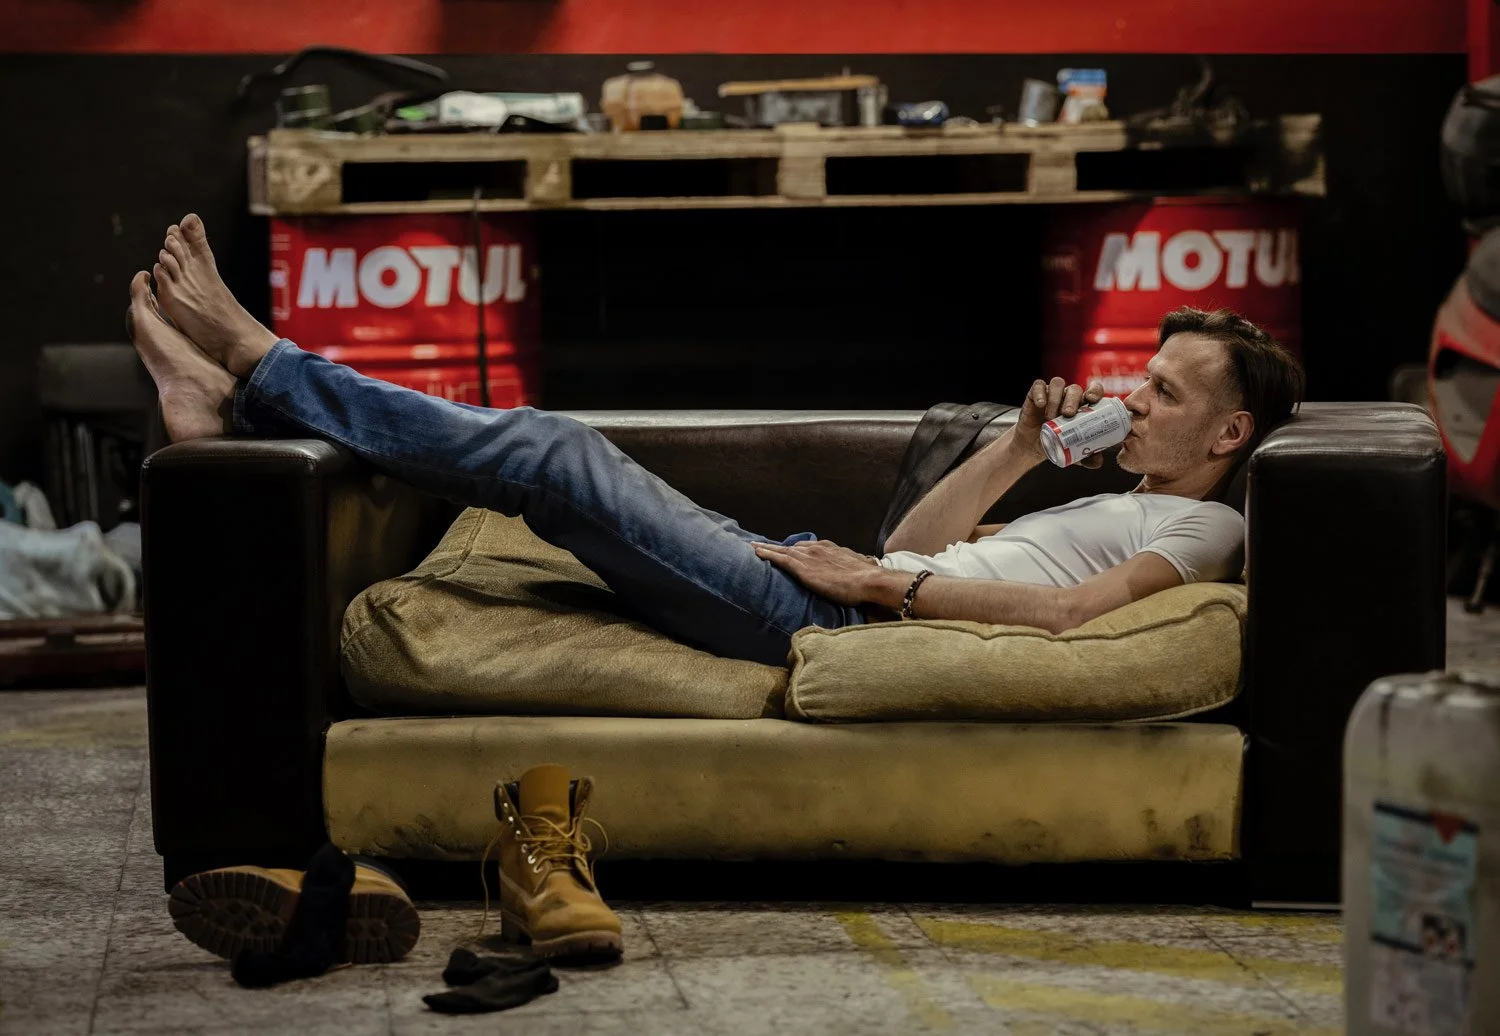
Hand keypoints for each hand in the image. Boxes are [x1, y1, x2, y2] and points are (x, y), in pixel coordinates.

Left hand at [751, 540, 881, 605]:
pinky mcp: (803, 569)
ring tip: (753, 547)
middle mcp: (817, 549)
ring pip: (782, 551)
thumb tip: (853, 574)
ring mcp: (809, 557)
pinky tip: (756, 553)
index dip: (794, 549)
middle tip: (761, 545)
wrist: (868, 580)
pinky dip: (767, 555)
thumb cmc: (866, 578)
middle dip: (776, 547)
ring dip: (766, 549)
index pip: (806, 547)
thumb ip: (848, 569)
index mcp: (829, 548)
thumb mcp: (856, 568)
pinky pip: (780, 559)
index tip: (786, 549)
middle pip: (791, 547)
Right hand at [1012, 376, 1107, 467]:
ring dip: (1056, 398)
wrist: (1033, 445)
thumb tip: (1098, 462)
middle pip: (1075, 389)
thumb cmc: (1056, 442)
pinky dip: (1040, 393)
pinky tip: (1040, 404)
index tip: (1092, 399)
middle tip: (1069, 414)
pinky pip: (1039, 386)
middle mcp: (1069, 397)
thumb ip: (1086, 457)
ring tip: (1051, 416)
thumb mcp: (1072, 451)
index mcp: (1083, 406)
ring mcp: (1053, 393)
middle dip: (1073, 400)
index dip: (1095, 391)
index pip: (1094, 390)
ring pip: (1058, 384)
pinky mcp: (1036, 394)